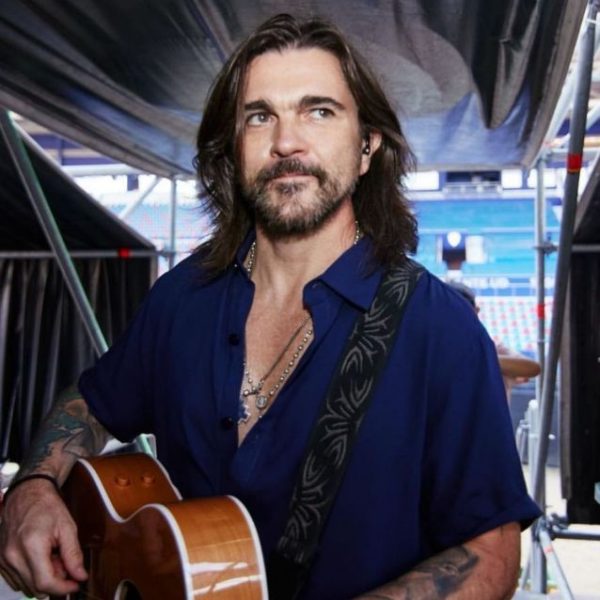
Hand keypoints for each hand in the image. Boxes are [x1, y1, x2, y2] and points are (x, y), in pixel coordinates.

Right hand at [0, 478, 87, 597]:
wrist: (27, 494)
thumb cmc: (46, 506)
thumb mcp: (67, 527)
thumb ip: (73, 554)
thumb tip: (80, 576)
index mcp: (31, 546)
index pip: (45, 583)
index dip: (63, 588)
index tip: (75, 584)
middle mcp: (12, 556)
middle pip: (35, 587)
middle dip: (55, 581)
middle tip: (66, 564)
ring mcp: (3, 560)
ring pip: (26, 585)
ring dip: (43, 578)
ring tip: (53, 557)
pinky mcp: (0, 561)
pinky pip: (16, 579)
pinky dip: (31, 574)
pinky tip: (41, 559)